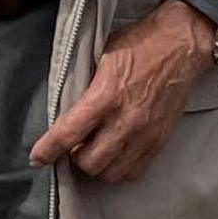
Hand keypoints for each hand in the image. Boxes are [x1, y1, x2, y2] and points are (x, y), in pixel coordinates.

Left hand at [30, 2, 215, 184]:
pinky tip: (115, 155)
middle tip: (74, 145)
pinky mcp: (159, 140)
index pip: (68, 133)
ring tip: (95, 150)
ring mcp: (144, 133)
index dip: (48, 150)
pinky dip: (119, 169)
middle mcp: (125, 119)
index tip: (37, 158)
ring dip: (97, 166)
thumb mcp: (101, 57)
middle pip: (89, 162)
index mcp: (105, 95)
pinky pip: (134, 172)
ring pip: (111, 173)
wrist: (180, 45)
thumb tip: (66, 110)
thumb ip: (85, 87)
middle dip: (74, 158)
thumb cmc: (140, 45)